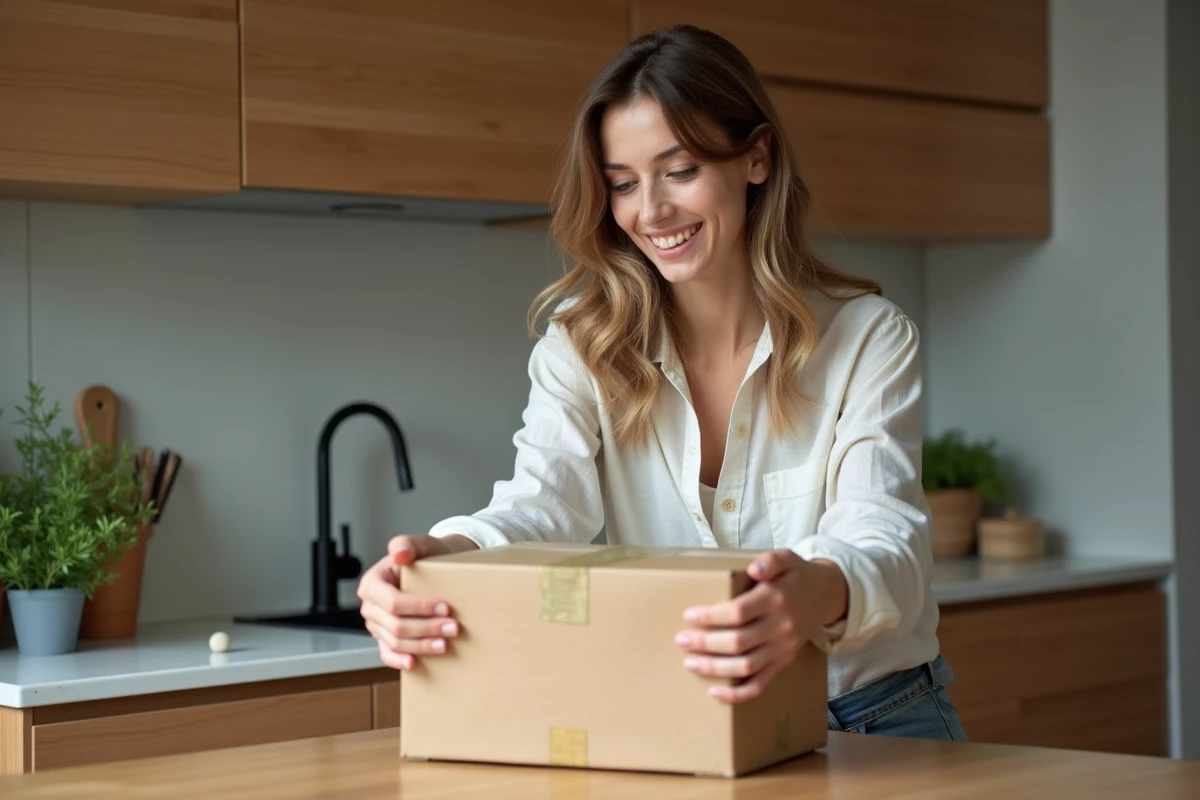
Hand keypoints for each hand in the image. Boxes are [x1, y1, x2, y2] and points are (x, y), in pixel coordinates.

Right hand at [356, 533, 478, 669]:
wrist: (439, 570)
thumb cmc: (430, 557)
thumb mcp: (423, 544)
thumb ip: (408, 544)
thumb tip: (399, 553)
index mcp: (373, 582)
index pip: (392, 601)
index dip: (418, 607)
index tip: (445, 607)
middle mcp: (370, 605)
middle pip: (395, 625)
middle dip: (426, 628)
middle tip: (454, 628)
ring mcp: (376, 624)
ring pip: (395, 641)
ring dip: (421, 645)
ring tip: (446, 643)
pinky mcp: (385, 638)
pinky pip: (387, 654)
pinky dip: (399, 660)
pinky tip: (414, 663)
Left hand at [676, 550, 847, 703]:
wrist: (827, 595)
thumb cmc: (797, 576)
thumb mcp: (787, 558)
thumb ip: (770, 560)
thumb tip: (754, 569)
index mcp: (776, 599)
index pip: (739, 612)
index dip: (711, 617)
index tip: (689, 615)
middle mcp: (781, 627)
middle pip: (738, 642)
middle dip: (705, 643)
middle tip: (681, 640)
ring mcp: (783, 649)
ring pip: (746, 667)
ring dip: (714, 668)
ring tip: (690, 663)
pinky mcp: (783, 662)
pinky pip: (760, 685)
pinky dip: (736, 694)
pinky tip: (714, 693)